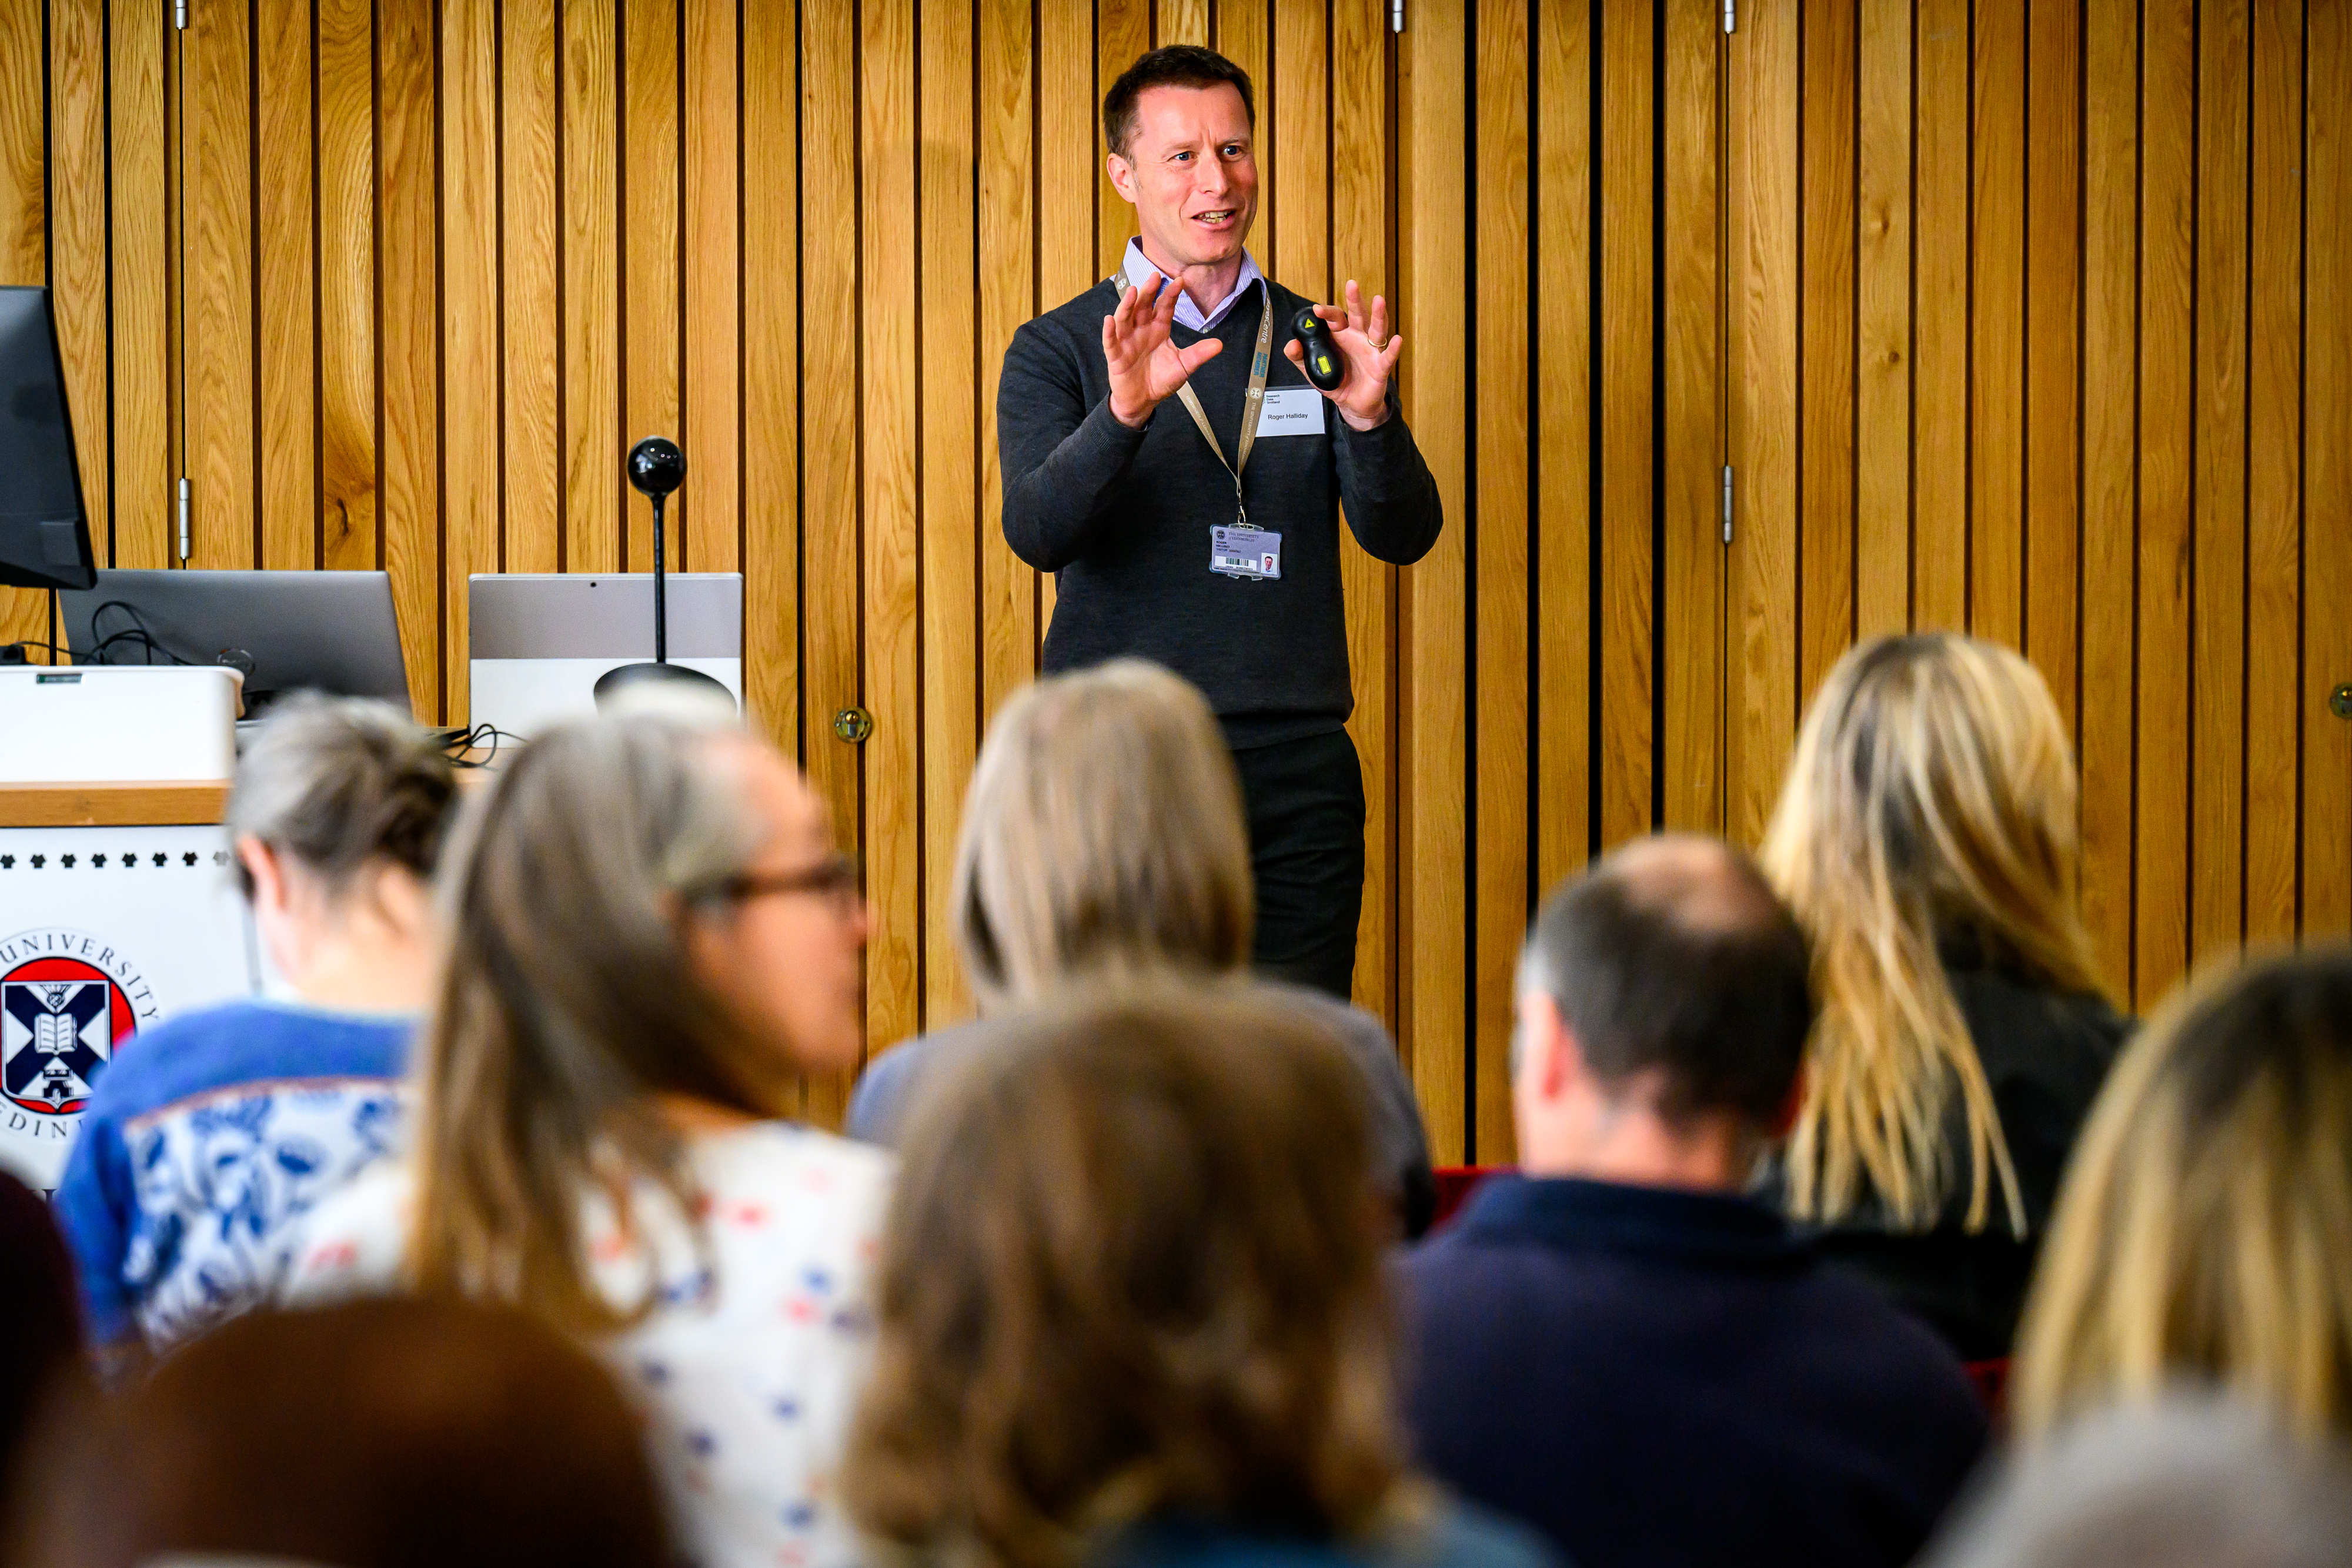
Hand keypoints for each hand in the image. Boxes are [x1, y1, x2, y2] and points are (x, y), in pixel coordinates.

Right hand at [1103, 274, 1223, 428]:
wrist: (1143, 400)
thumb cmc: (1161, 379)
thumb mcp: (1183, 366)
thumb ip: (1198, 354)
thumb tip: (1219, 345)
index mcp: (1159, 329)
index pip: (1165, 307)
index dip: (1170, 294)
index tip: (1180, 281)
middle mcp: (1142, 330)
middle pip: (1144, 306)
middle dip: (1149, 291)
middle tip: (1155, 276)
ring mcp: (1127, 340)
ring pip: (1125, 318)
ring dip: (1128, 304)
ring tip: (1134, 291)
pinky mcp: (1115, 355)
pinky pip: (1110, 341)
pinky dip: (1109, 330)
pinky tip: (1109, 319)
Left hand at [1282, 279, 1402, 430]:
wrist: (1352, 404)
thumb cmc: (1336, 382)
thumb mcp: (1313, 370)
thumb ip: (1300, 357)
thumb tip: (1291, 345)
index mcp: (1341, 335)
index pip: (1335, 318)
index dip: (1327, 313)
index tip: (1317, 310)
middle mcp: (1358, 338)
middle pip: (1358, 315)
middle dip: (1355, 300)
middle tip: (1351, 284)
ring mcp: (1371, 351)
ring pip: (1376, 329)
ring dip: (1378, 315)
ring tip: (1379, 300)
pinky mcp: (1381, 367)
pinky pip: (1387, 357)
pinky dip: (1393, 349)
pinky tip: (1397, 340)